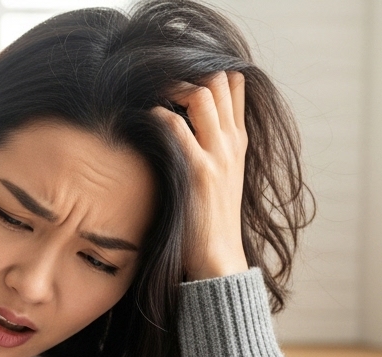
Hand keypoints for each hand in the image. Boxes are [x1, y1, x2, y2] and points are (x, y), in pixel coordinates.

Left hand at [154, 71, 249, 280]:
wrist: (219, 259)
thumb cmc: (211, 221)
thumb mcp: (223, 177)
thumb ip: (212, 150)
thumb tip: (186, 128)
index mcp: (238, 142)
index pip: (235, 85)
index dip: (209, 72)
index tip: (181, 79)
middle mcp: (231, 143)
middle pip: (220, 80)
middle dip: (189, 72)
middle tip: (159, 82)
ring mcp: (217, 155)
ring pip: (202, 94)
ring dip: (172, 87)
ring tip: (150, 95)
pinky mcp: (198, 171)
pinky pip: (175, 126)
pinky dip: (156, 115)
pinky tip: (143, 121)